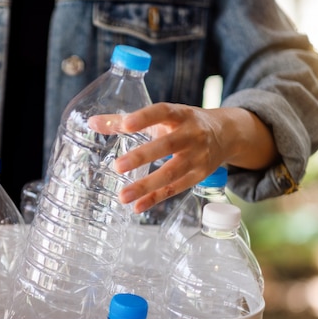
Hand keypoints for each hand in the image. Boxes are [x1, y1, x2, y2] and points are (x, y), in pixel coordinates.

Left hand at [89, 103, 276, 212]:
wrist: (226, 134)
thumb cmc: (183, 123)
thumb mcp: (160, 117)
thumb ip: (124, 121)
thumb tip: (91, 122)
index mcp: (180, 114)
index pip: (163, 112)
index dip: (145, 117)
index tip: (126, 124)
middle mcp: (191, 134)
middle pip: (168, 145)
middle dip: (143, 156)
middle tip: (118, 166)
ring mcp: (197, 157)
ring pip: (172, 173)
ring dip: (147, 186)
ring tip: (122, 196)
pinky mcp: (198, 176)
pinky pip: (175, 189)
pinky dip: (156, 198)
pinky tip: (137, 206)